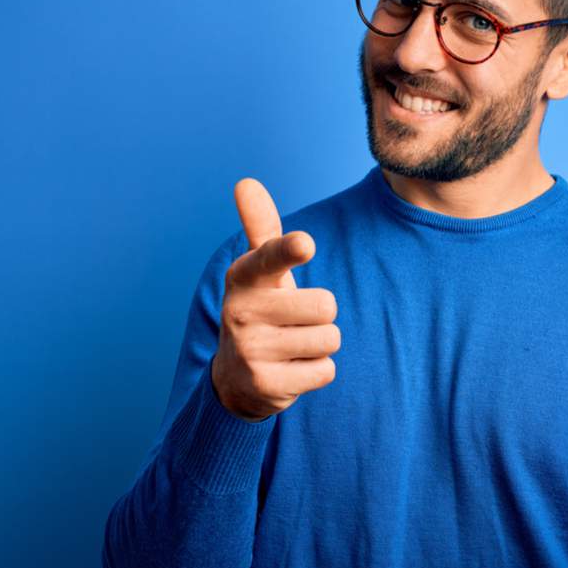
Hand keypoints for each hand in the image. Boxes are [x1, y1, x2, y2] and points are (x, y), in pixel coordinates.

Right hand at [210, 178, 339, 421]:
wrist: (237, 378)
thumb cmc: (262, 309)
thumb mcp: (260, 272)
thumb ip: (261, 228)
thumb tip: (246, 182)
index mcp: (243, 277)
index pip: (270, 258)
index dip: (289, 250)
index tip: (304, 243)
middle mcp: (240, 312)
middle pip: (326, 305)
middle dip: (322, 315)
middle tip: (295, 321)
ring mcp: (251, 351)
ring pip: (330, 339)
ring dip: (321, 344)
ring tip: (292, 346)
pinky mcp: (267, 386)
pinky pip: (325, 370)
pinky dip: (316, 371)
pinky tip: (291, 369)